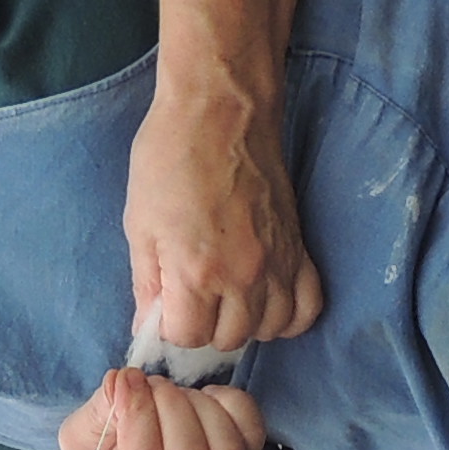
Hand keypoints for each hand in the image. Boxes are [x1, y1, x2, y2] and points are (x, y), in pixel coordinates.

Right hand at [61, 368, 287, 449]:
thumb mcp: (84, 438)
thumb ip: (97, 414)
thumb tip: (121, 384)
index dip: (137, 416)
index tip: (128, 379)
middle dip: (169, 406)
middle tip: (153, 384)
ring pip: (225, 448)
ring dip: (199, 406)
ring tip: (175, 394)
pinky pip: (250, 433)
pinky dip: (231, 404)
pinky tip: (205, 398)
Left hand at [123, 79, 321, 352]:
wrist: (221, 109)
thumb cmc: (170, 157)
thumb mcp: (140, 223)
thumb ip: (146, 283)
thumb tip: (148, 326)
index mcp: (197, 272)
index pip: (187, 338)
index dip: (170, 327)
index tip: (164, 304)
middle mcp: (244, 277)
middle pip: (228, 340)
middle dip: (204, 328)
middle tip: (191, 298)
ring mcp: (278, 264)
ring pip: (270, 329)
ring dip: (245, 324)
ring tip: (226, 300)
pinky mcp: (299, 248)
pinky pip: (308, 307)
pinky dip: (288, 315)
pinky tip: (265, 301)